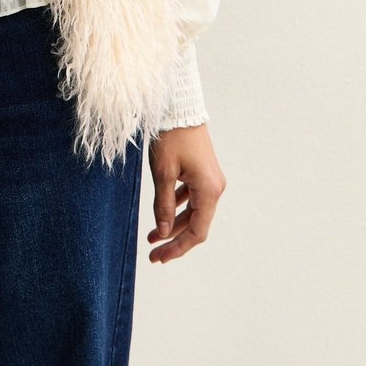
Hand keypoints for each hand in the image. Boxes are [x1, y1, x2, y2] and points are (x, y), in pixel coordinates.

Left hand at [145, 123, 225, 264]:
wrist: (179, 106)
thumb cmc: (171, 137)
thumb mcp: (163, 173)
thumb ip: (162, 205)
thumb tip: (162, 233)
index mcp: (208, 190)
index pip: (196, 232)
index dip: (177, 248)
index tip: (158, 258)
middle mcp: (214, 188)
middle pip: (196, 224)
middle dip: (173, 239)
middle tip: (152, 253)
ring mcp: (209, 179)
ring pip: (192, 211)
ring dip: (173, 224)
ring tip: (151, 236)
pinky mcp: (202, 172)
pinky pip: (191, 197)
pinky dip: (177, 207)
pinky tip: (161, 213)